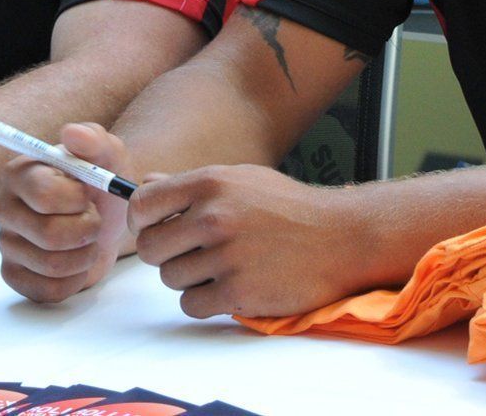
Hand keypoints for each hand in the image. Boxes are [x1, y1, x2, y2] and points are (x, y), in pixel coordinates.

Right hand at [0, 122, 132, 303]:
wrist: (106, 221)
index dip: (78, 201)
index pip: (45, 195)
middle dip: (86, 232)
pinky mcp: (13, 274)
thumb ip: (95, 139)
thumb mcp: (108, 156)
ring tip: (88, 241)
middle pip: (48, 235)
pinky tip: (76, 262)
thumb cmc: (101, 185)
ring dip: (84, 256)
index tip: (88, 195)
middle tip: (93, 221)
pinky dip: (73, 279)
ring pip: (50, 265)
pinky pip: (46, 290)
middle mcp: (3, 207)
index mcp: (19, 173)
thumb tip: (71, 132)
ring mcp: (5, 243)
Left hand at [130, 164, 375, 319]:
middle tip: (191, 254)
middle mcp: (214, 217)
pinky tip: (228, 288)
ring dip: (189, 279)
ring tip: (220, 268)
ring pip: (171, 279)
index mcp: (210, 183)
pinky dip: (205, 302)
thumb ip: (191, 185)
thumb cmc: (290, 207)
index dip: (143, 222)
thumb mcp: (242, 180)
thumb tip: (145, 185)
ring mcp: (227, 255)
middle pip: (151, 249)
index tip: (156, 229)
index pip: (143, 204)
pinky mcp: (239, 292)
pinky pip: (192, 305)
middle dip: (165, 255)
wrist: (342, 238)